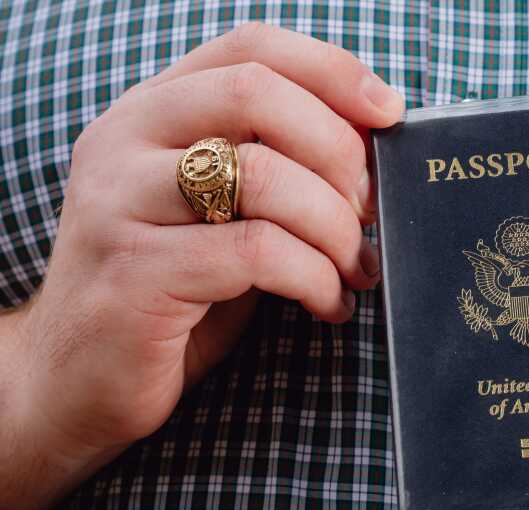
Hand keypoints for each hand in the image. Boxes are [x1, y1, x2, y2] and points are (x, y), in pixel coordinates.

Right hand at [2, 23, 402, 509]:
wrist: (76, 380)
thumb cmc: (173, 293)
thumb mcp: (222, 215)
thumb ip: (273, 170)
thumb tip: (373, 156)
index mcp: (152, 113)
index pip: (249, 48)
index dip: (332, 71)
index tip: (391, 114)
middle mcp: (125, 141)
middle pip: (256, 94)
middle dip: (340, 152)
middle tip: (371, 210)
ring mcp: (119, 203)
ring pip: (264, 176)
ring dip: (336, 228)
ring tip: (356, 270)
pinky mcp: (133, 273)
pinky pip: (257, 254)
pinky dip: (316, 280)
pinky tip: (328, 306)